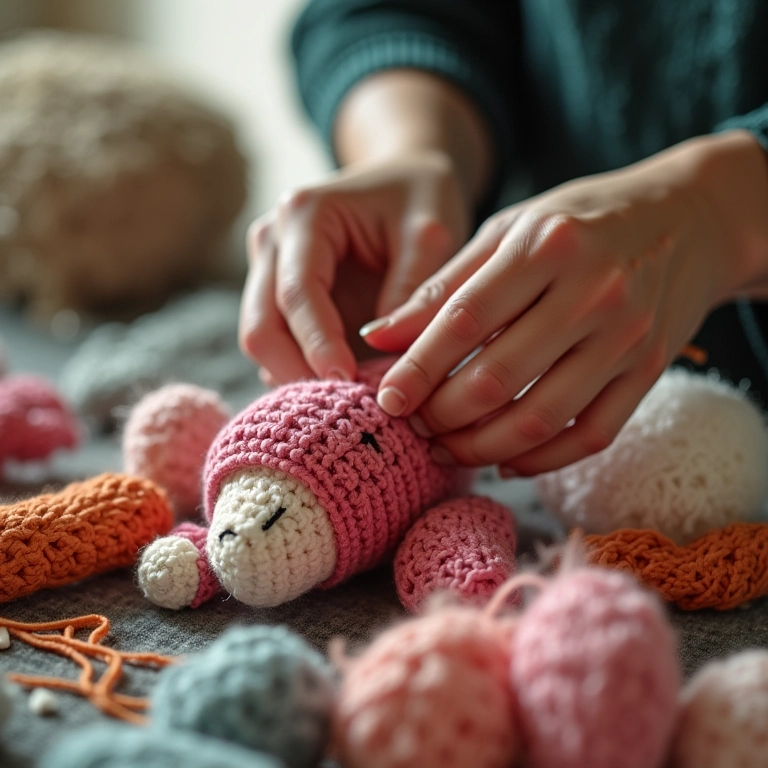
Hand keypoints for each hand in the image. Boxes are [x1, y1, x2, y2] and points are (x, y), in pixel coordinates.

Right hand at [239, 151, 470, 383]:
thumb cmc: (422, 197)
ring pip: (262, 341)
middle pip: (260, 326)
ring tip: (349, 403)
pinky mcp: (279, 294)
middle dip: (297, 372)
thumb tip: (380, 351)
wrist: (405, 178)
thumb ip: (411, 289)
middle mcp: (273, 239)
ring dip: (297, 377)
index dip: (319, 345)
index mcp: (305, 214)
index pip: (298, 293)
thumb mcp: (432, 233)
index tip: (349, 384)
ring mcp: (269, 268)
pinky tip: (343, 389)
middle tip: (345, 408)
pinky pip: (279, 344)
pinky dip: (303, 371)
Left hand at [364, 132, 767, 475]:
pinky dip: (540, 460)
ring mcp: (628, 336)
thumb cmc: (581, 220)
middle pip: (497, 378)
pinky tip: (502, 460)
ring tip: (444, 448)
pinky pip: (590, 434)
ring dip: (481, 447)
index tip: (385, 398)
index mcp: (545, 244)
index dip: (417, 368)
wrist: (692, 218)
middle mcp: (592, 291)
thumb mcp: (508, 231)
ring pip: (540, 418)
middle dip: (442, 415)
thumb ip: (443, 285)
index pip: (465, 321)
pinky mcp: (651, 369)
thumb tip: (376, 337)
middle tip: (412, 424)